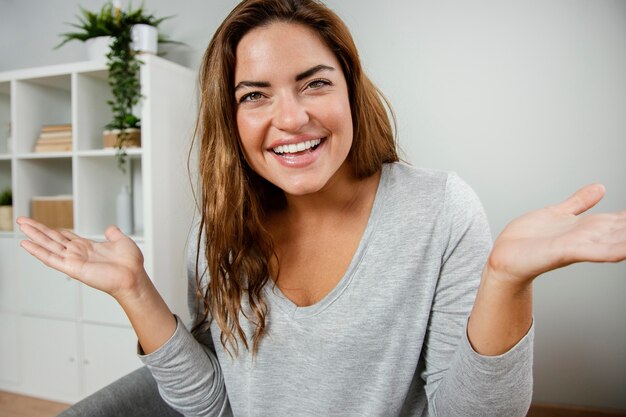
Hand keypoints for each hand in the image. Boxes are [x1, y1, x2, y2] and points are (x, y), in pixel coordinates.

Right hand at [17, 217, 146, 299]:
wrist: (133, 277)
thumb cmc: (130, 264)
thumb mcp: (122, 242)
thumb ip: (114, 234)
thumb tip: (110, 228)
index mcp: (87, 247)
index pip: (64, 237)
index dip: (52, 230)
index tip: (41, 224)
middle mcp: (78, 253)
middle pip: (52, 239)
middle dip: (37, 229)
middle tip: (22, 220)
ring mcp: (73, 260)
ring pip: (48, 245)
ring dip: (34, 236)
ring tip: (21, 226)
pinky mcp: (72, 268)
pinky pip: (51, 259)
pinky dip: (38, 251)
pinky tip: (26, 244)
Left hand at [487, 184, 625, 287]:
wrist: (504, 258)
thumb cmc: (528, 239)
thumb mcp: (558, 213)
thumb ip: (579, 203)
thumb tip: (600, 187)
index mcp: (590, 228)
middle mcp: (590, 238)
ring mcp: (579, 246)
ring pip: (617, 241)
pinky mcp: (563, 251)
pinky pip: (593, 251)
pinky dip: (612, 249)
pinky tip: (624, 247)